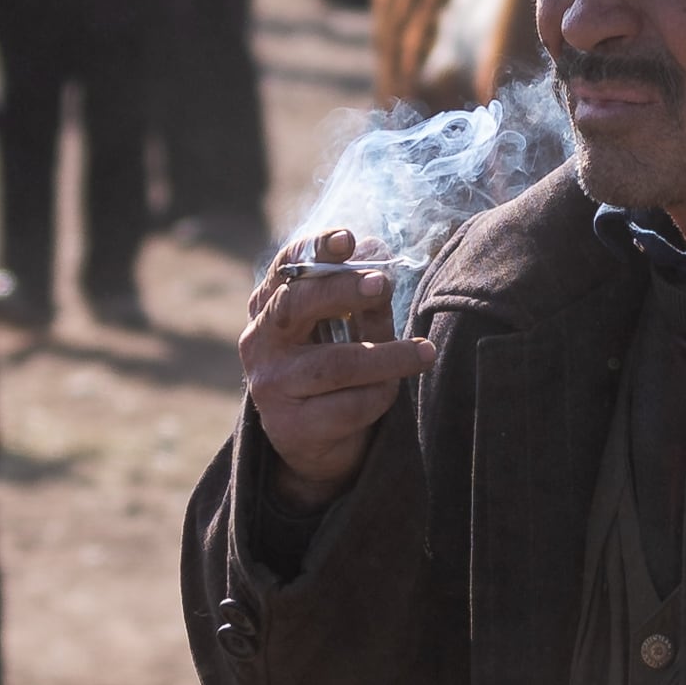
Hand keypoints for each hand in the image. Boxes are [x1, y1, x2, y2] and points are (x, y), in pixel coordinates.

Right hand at [240, 229, 434, 508]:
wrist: (313, 445)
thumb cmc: (333, 373)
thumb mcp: (346, 329)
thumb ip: (360, 299)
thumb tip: (379, 257)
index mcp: (270, 308)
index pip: (287, 269)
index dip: (315, 249)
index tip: (348, 239)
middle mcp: (260, 343)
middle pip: (298, 306)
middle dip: (342, 291)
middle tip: (382, 283)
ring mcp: (271, 386)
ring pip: (335, 364)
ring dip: (387, 356)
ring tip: (424, 352)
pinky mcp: (291, 427)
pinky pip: (348, 406)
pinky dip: (379, 396)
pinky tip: (392, 391)